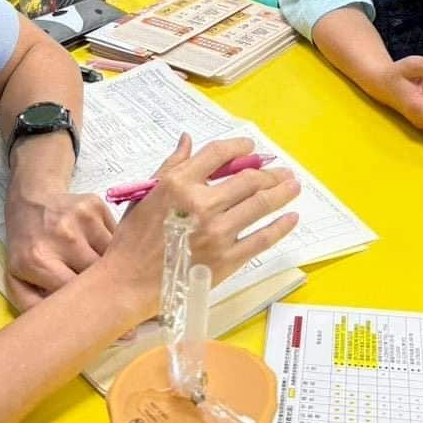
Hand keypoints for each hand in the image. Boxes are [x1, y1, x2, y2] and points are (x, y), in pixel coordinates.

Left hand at [4, 187, 116, 310]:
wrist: (31, 201)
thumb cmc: (26, 248)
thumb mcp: (17, 281)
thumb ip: (35, 308)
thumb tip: (67, 331)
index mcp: (37, 260)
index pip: (74, 292)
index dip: (93, 309)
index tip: (108, 321)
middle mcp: (61, 236)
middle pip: (99, 273)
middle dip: (109, 289)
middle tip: (120, 302)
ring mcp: (81, 218)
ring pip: (114, 254)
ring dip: (115, 267)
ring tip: (115, 276)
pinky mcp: (96, 205)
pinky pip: (117, 236)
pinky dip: (116, 247)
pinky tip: (106, 250)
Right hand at [100, 135, 301, 321]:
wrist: (129, 282)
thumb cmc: (134, 238)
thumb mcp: (147, 193)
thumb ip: (172, 165)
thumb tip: (188, 139)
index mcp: (179, 183)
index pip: (218, 154)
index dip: (240, 147)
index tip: (252, 148)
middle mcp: (202, 204)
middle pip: (248, 179)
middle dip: (270, 172)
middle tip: (282, 172)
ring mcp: (217, 232)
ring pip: (260, 205)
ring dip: (282, 192)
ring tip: (293, 186)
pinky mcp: (226, 259)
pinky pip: (262, 239)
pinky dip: (280, 226)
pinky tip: (291, 217)